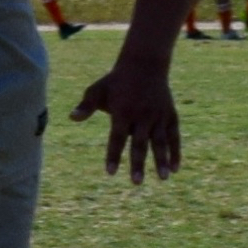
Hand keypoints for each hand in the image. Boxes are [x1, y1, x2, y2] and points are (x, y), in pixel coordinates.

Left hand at [71, 55, 181, 182]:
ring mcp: (158, 116)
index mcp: (123, 112)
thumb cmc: (116, 81)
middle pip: (139, 143)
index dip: (113, 155)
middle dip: (138, 164)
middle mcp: (142, 116)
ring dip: (162, 160)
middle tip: (136, 183)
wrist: (144, 64)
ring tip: (163, 178)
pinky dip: (176, 151)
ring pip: (160, 141)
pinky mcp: (170, 115)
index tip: (110, 172)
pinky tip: (175, 168)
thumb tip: (71, 117)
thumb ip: (86, 106)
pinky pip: (174, 136)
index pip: (117, 138)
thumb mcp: (97, 90)